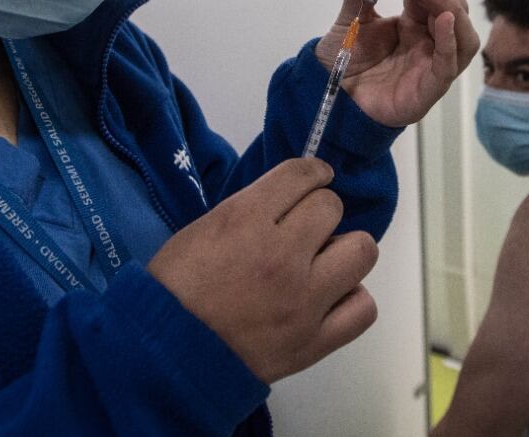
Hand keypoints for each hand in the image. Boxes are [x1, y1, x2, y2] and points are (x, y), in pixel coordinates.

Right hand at [146, 158, 378, 383]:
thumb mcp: (204, 228)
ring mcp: (303, 300)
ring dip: (343, 252)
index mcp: (246, 220)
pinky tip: (330, 298)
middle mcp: (282, 255)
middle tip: (305, 231)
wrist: (164, 354)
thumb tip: (292, 201)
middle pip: (332, 207)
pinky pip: (363, 308)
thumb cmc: (175, 288)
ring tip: (322, 264)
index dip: (314, 173)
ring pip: (361, 251)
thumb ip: (251, 210)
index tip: (316, 179)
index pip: (302, 174)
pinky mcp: (314, 341)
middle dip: (319, 214)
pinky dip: (351, 299)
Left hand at [315, 0, 479, 126]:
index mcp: (415, 23)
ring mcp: (433, 65)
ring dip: (448, 8)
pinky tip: (442, 21)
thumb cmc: (345, 61)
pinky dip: (449, 42)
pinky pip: (449, 64)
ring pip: (462, 35)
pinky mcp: (430, 88)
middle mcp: (430, 41)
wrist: (328, 97)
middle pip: (449, 8)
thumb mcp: (350, 17)